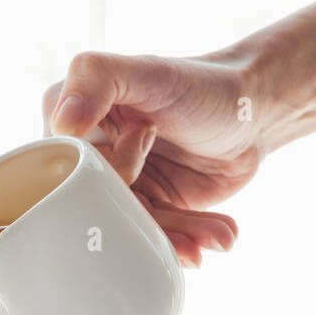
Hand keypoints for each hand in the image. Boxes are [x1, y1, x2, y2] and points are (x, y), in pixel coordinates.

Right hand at [43, 51, 256, 265]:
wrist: (254, 112)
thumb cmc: (202, 82)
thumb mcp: (148, 71)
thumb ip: (96, 79)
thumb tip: (61, 123)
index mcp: (74, 123)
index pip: (63, 169)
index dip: (97, 178)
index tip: (141, 158)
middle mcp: (92, 158)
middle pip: (98, 208)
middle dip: (135, 224)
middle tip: (173, 229)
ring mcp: (122, 188)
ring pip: (130, 229)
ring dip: (172, 240)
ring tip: (206, 241)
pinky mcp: (150, 210)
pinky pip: (157, 237)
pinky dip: (187, 243)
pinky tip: (216, 239)